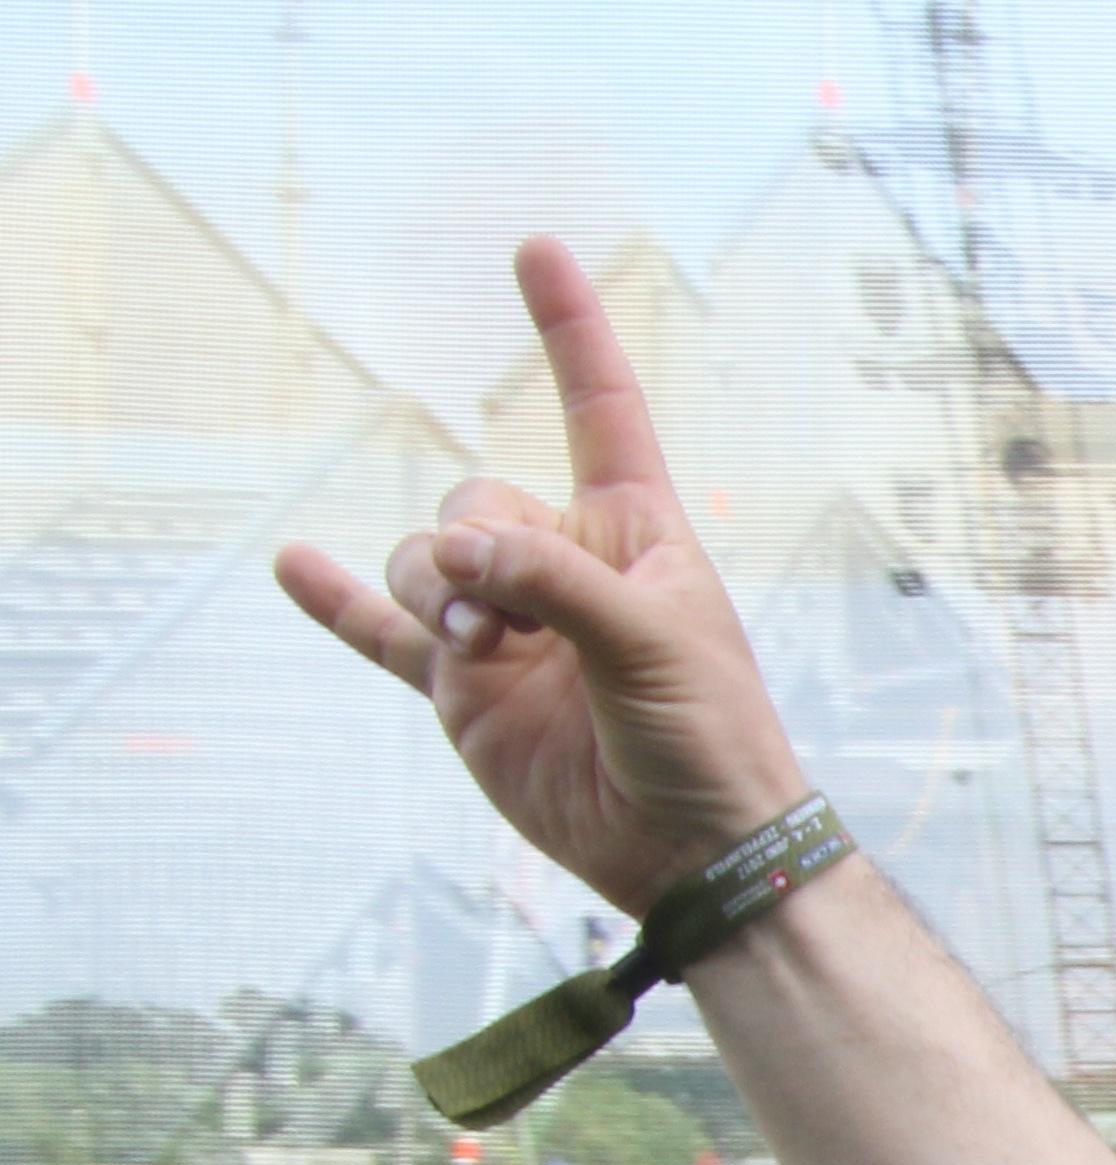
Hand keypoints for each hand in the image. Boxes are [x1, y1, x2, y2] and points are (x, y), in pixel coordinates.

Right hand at [271, 241, 811, 911]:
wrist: (691, 847)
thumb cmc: (708, 736)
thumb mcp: (648, 640)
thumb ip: (550, 579)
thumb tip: (451, 554)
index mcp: (636, 533)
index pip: (599, 410)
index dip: (569, 331)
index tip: (535, 249)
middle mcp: (568, 567)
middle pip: (476, 503)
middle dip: (475, 548)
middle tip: (510, 618)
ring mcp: (510, 625)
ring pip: (426, 563)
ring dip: (431, 593)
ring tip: (477, 645)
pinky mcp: (466, 686)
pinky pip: (384, 633)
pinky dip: (338, 603)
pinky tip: (290, 570)